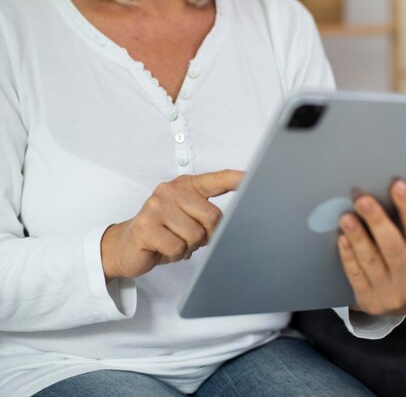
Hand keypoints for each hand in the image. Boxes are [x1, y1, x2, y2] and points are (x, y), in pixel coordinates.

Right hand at [101, 169, 242, 282]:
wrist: (126, 246)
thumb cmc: (162, 231)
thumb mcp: (186, 217)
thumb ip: (207, 214)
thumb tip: (233, 223)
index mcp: (185, 185)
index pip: (216, 179)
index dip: (236, 179)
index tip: (252, 177)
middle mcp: (170, 190)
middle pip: (212, 216)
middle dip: (206, 235)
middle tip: (189, 237)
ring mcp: (156, 207)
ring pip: (195, 236)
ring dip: (188, 247)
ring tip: (173, 241)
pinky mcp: (145, 226)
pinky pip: (177, 248)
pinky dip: (174, 255)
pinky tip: (162, 249)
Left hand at [338, 180, 405, 314]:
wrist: (402, 303)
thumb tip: (395, 190)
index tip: (397, 185)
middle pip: (393, 247)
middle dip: (377, 221)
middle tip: (363, 200)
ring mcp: (390, 291)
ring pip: (371, 261)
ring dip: (358, 237)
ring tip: (346, 218)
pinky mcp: (370, 300)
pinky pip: (356, 275)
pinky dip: (348, 256)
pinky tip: (342, 239)